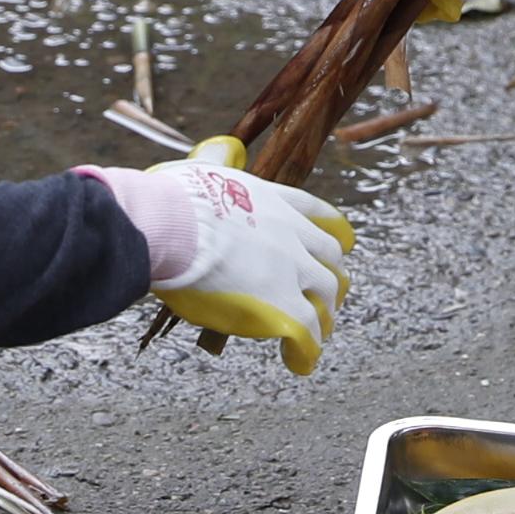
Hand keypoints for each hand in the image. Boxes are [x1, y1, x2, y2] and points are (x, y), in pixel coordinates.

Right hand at [111, 137, 352, 376]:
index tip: (344, 243)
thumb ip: (218, 162)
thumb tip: (220, 150)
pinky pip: (306, 334)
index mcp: (274, 202)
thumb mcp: (204, 168)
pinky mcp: (282, 307)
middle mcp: (292, 234)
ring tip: (317, 335)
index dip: (334, 232)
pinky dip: (307, 351)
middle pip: (330, 259)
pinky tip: (299, 363)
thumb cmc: (173, 199)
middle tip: (328, 297)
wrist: (171, 224)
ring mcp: (292, 271)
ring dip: (324, 317)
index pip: (318, 215)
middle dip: (333, 278)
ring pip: (325, 297)